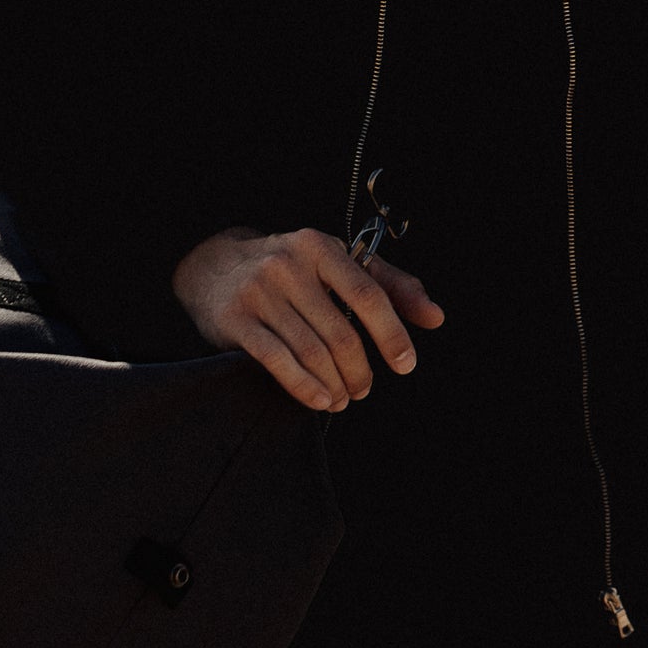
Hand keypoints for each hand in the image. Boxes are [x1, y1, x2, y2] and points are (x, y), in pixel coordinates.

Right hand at [172, 226, 443, 411]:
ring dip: (335, 383)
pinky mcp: (235, 319)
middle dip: (359, 369)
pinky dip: (304, 386)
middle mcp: (289, 265)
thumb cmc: (290, 268)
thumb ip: (389, 286)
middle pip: (340, 331)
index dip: (391, 332)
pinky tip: (320, 400)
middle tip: (365, 389)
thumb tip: (435, 317)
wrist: (212, 266)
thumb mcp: (337, 264)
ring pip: (311, 351)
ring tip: (343, 397)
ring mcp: (259, 291)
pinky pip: (278, 361)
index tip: (405, 364)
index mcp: (320, 247)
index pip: (367, 293)